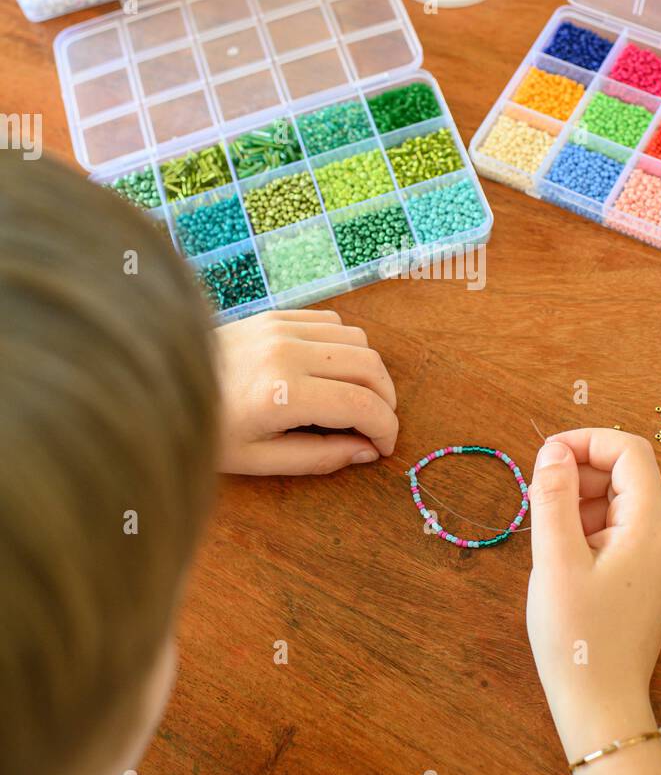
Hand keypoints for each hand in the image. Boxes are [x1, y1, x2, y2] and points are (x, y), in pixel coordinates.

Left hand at [214, 309, 397, 474]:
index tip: (385, 447)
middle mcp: (287, 352)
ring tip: (355, 400)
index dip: (386, 428)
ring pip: (358, 340)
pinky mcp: (275, 315)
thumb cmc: (206, 430)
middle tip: (376, 426)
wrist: (160, 386)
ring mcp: (281, 327)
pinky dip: (345, 349)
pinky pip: (332, 323)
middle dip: (385, 400)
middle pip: (370, 367)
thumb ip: (318, 457)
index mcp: (282, 393)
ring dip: (368, 372)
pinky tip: (331, 373)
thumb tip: (366, 451)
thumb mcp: (260, 460)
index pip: (361, 404)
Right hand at [526, 429, 660, 762]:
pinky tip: (563, 557)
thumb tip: (553, 450)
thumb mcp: (555, 559)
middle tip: (537, 501)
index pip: (628, 451)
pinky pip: (620, 529)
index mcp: (653, 526)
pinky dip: (588, 527)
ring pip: (621, 500)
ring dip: (580, 502)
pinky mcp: (650, 576)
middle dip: (579, 474)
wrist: (601, 705)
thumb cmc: (578, 637)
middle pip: (626, 473)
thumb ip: (554, 496)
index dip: (585, 442)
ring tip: (547, 538)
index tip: (544, 458)